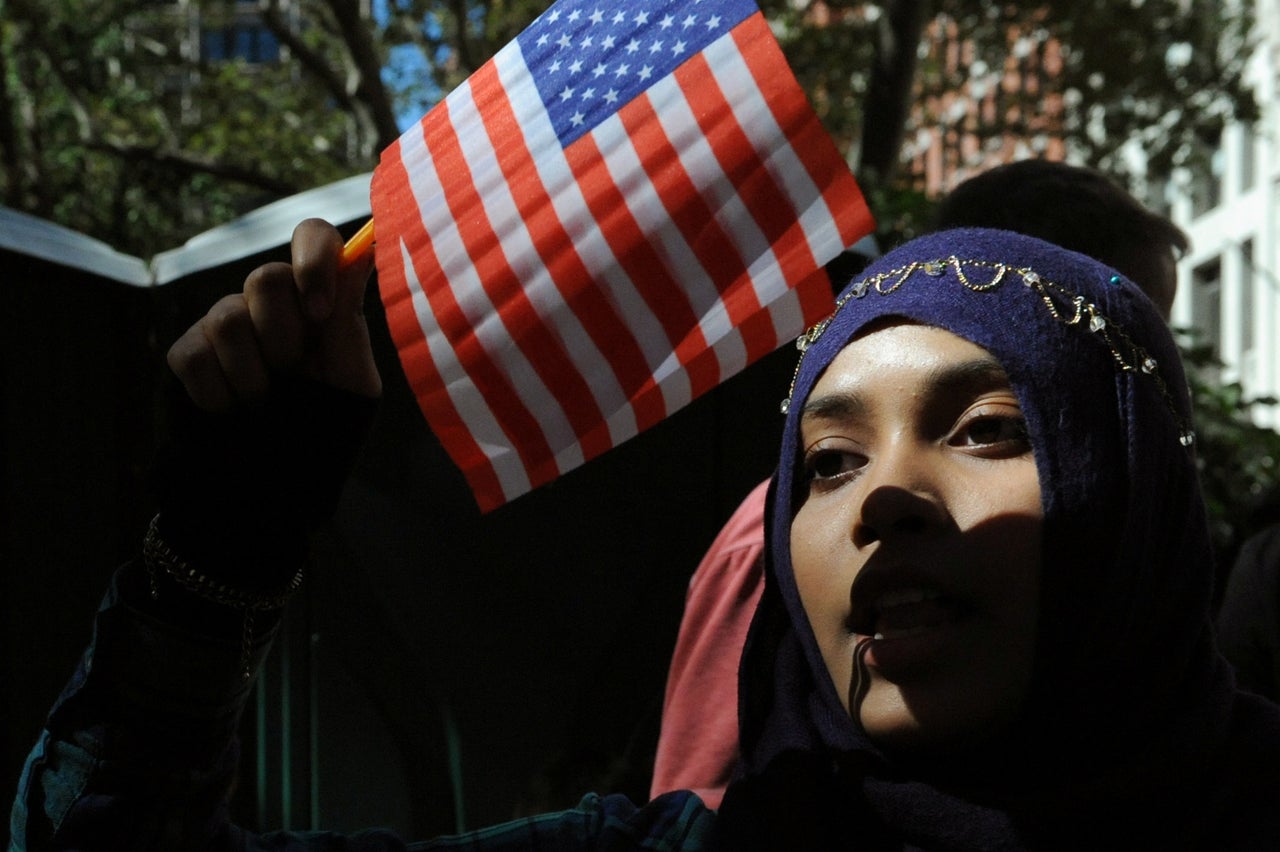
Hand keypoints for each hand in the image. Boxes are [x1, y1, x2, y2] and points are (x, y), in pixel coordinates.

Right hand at [167, 218, 380, 409]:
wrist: (279, 477)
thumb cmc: (325, 423)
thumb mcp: (352, 379)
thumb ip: (349, 319)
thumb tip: (365, 251)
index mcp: (317, 298)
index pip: (312, 236)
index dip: (312, 261)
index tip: (319, 313)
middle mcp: (269, 301)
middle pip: (263, 278)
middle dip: (283, 337)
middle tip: (293, 374)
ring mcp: (224, 322)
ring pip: (227, 320)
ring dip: (253, 376)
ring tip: (267, 402)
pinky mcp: (188, 352)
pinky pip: (194, 356)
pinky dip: (219, 395)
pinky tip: (233, 412)